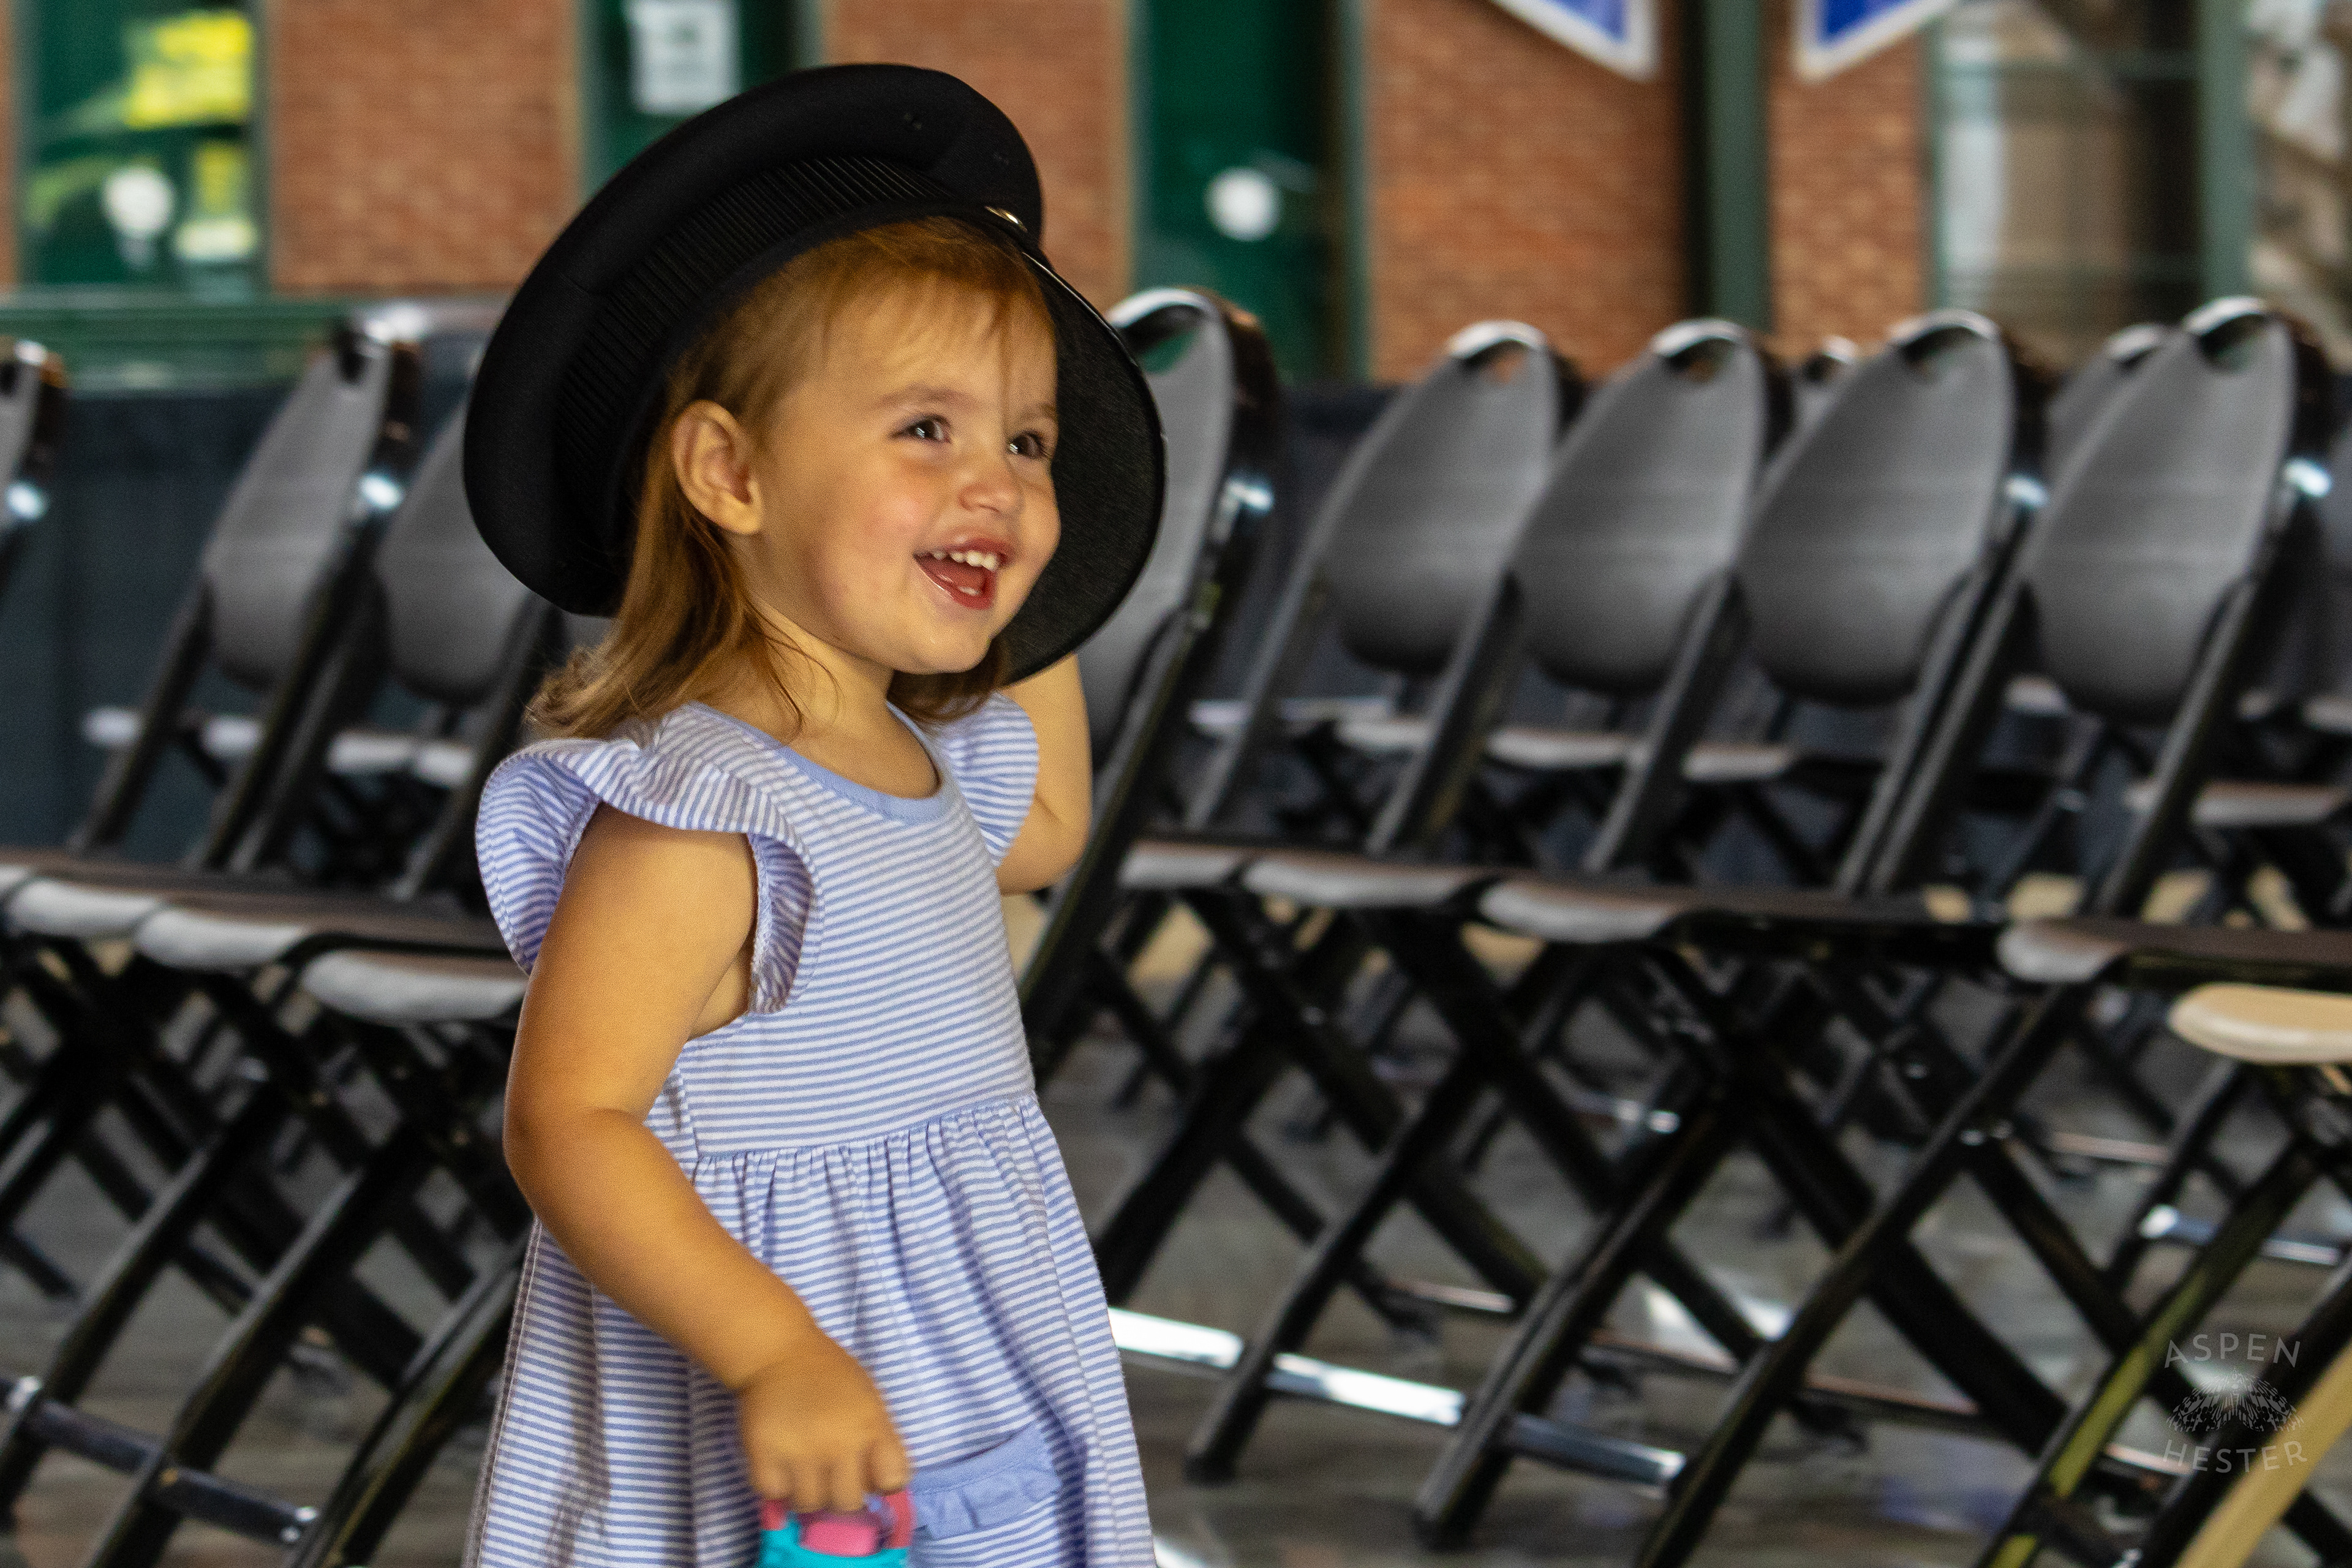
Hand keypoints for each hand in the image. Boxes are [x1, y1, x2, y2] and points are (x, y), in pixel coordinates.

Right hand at [732, 1333, 910, 1513]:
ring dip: (807, 1493)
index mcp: (870, 1426)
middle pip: (848, 1503)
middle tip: (830, 1476)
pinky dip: (776, 1486)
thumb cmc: (830, 1374)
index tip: (869, 1472)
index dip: (883, 1482)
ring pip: (809, 1504)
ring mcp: (799, 1451)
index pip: (893, 1480)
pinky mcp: (763, 1454)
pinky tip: (779, 1466)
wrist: (779, 1352)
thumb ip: (878, 1440)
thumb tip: (878, 1486)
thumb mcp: (868, 1400)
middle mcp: (838, 1443)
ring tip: (803, 1471)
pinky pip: (774, 1494)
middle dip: (841, 1494)